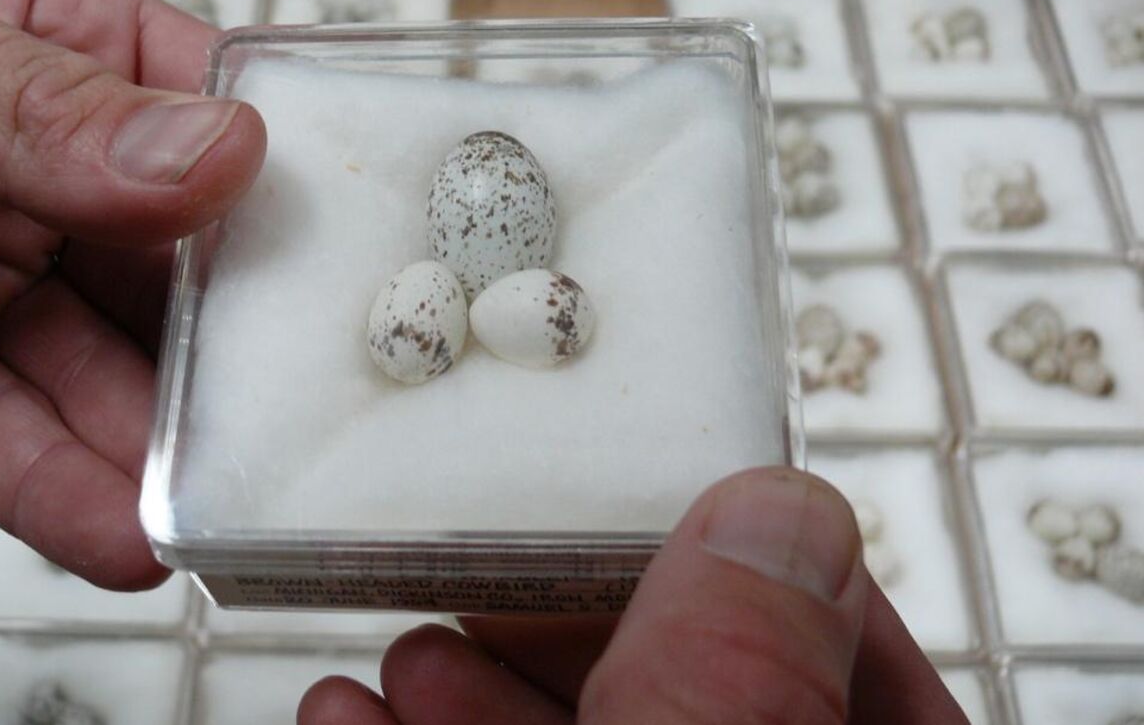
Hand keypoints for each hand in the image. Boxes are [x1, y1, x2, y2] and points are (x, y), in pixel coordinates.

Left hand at [0, 0, 264, 587]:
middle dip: (229, 345)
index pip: (199, 115)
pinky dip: (59, 489)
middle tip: (290, 413)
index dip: (276, 186)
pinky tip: (121, 530)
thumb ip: (32, 101)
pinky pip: (0, 435)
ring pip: (96, 370)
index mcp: (51, 47)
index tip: (347, 260)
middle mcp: (35, 169)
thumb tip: (209, 153)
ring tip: (211, 501)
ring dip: (154, 441)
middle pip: (171, 266)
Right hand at [300, 467, 970, 723]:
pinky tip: (343, 711)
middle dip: (574, 623)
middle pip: (691, 697)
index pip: (861, 683)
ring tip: (394, 646)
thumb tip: (782, 516)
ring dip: (464, 690)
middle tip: (493, 555)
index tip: (681, 500)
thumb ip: (735, 694)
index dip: (777, 582)